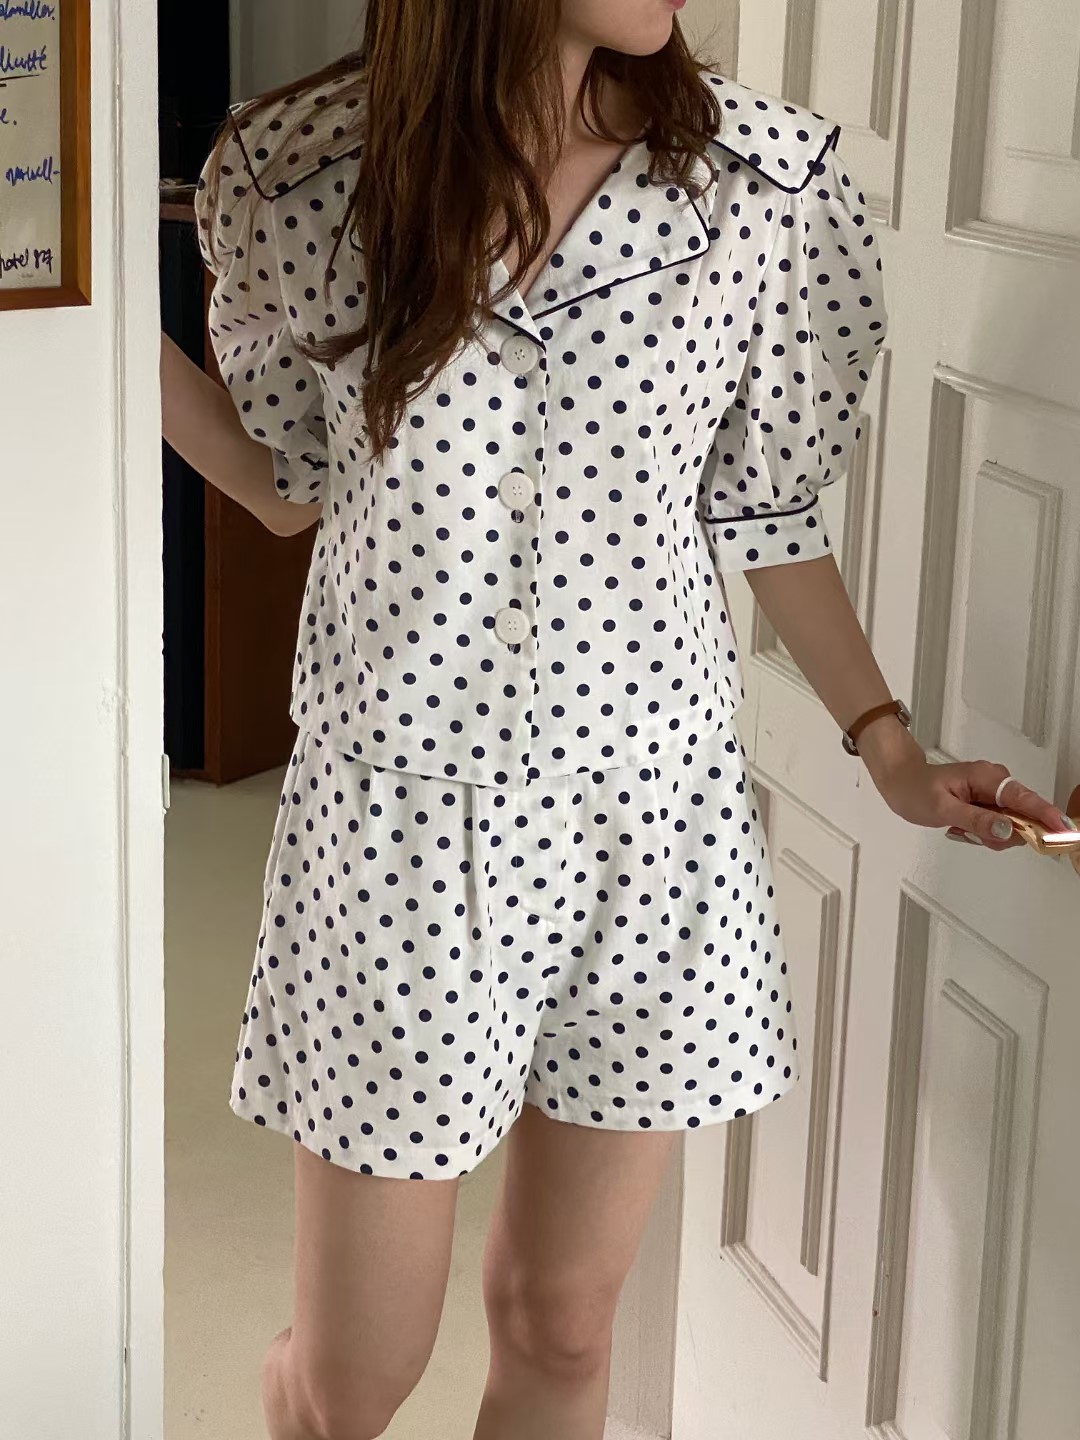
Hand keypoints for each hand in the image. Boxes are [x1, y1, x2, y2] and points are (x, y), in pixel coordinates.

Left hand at [873, 752, 1072, 853]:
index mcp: (987, 777)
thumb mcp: (943, 809)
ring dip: (989, 834)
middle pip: (1022, 816)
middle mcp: (996, 782)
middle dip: (1002, 833)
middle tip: (971, 832)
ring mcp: (993, 793)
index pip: (1025, 799)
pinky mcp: (988, 802)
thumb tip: (1007, 829)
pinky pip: (998, 824)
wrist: (900, 781)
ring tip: (961, 827)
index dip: (1046, 816)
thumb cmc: (916, 789)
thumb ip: (977, 820)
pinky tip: (964, 827)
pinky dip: (984, 832)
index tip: (1063, 831)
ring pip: (1010, 824)